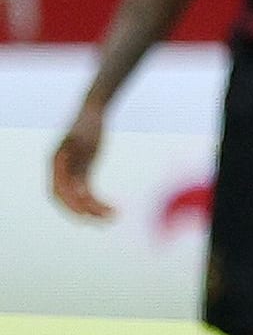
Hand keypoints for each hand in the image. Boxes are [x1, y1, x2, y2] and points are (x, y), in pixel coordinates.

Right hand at [48, 105, 109, 220]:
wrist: (94, 113)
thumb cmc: (89, 124)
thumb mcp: (84, 137)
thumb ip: (74, 152)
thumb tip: (63, 165)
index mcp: (57, 163)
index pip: (58, 190)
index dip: (70, 203)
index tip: (85, 214)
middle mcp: (61, 170)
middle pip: (66, 198)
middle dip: (82, 210)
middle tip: (101, 220)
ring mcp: (71, 172)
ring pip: (79, 197)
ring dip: (94, 209)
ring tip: (113, 217)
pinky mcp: (83, 173)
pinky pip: (88, 192)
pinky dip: (98, 202)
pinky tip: (112, 208)